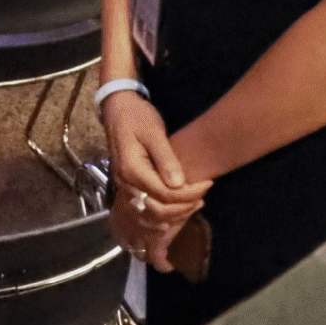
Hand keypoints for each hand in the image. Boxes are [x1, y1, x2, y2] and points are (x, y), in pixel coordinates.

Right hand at [101, 90, 208, 269]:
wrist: (117, 109)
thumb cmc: (137, 117)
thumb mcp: (154, 132)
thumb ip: (166, 159)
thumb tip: (179, 184)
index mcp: (132, 169)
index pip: (165, 194)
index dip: (189, 194)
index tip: (208, 184)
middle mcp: (126, 183)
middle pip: (157, 209)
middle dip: (184, 207)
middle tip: (204, 196)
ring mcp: (125, 186)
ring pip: (150, 214)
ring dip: (174, 214)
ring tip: (194, 204)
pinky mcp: (128, 186)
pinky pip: (144, 209)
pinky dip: (160, 215)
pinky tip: (176, 213)